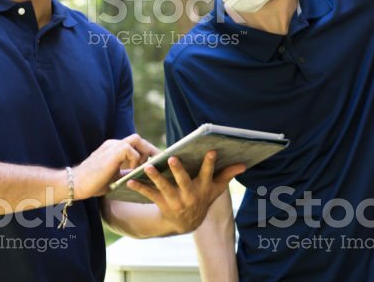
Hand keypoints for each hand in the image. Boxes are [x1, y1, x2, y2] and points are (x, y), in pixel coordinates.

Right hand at [74, 134, 156, 199]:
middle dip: (151, 150)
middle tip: (160, 162)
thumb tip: (141, 175)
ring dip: (145, 152)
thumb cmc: (92, 183)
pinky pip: (131, 149)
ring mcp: (112, 147)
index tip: (157, 161)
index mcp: (114, 149)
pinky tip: (133, 170)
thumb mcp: (114, 178)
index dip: (147, 151)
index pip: (135, 144)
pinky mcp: (112, 152)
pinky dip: (136, 160)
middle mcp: (113, 144)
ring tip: (146, 166)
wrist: (75, 184)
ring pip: (137, 139)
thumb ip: (126, 173)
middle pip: (138, 139)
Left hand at [127, 151, 245, 234]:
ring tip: (148, 167)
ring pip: (165, 188)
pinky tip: (130, 181)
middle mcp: (189, 195)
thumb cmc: (202, 198)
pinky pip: (150, 195)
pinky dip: (140, 188)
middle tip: (172, 158)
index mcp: (203, 188)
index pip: (208, 174)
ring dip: (156, 177)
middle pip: (184, 182)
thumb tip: (244, 164)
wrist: (186, 223)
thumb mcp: (215, 189)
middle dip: (178, 170)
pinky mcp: (162, 204)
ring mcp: (175, 201)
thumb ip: (227, 175)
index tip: (211, 151)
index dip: (209, 163)